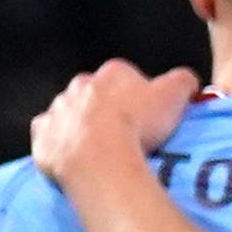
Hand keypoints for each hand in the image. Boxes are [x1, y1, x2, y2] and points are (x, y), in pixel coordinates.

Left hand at [28, 59, 197, 188]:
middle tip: (126, 134)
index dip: (141, 96)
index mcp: (114, 72)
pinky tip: (75, 156)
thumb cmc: (138, 124)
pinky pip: (50, 135)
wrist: (98, 158)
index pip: (129, 77)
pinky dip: (60, 142)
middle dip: (108, 107)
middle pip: (97, 93)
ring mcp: (58, 109)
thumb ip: (184, 81)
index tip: (150, 116)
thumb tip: (188, 81)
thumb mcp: (176, 96)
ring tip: (103, 149)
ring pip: (71, 113)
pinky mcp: (43, 135)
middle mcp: (81, 84)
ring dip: (83, 125)